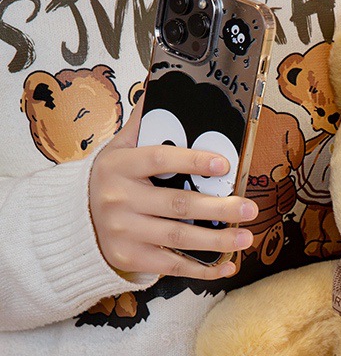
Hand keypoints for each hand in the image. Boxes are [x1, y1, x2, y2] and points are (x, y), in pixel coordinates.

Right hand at [89, 102, 256, 279]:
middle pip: (177, 205)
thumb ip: (142, 125)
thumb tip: (162, 86)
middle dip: (219, 208)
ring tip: (246, 237)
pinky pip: (174, 266)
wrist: (74, 223)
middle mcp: (120, 200)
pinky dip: (204, 269)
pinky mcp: (132, 257)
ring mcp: (126, 232)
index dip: (193, 161)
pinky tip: (228, 265)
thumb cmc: (110, 181)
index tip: (224, 164)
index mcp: (119, 166)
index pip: (159, 160)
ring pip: (180, 239)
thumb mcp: (117, 150)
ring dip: (218, 240)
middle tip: (250, 208)